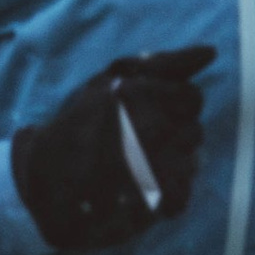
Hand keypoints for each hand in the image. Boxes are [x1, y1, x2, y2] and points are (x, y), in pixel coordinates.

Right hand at [11, 46, 214, 254]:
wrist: (44, 183)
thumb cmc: (78, 126)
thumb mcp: (110, 83)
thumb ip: (162, 65)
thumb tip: (210, 53)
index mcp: (141, 94)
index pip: (192, 96)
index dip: (173, 105)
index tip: (149, 114)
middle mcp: (154, 128)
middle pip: (195, 129)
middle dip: (173, 133)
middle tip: (140, 142)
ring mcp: (159, 167)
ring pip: (193, 160)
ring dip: (171, 162)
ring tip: (140, 166)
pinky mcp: (159, 202)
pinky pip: (186, 191)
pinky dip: (168, 192)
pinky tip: (142, 188)